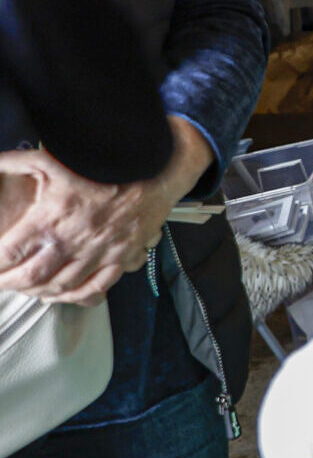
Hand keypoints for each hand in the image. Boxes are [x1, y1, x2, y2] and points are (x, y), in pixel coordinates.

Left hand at [0, 118, 208, 306]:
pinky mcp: (119, 258)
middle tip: (1, 281)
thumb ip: (15, 162)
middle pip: (31, 277)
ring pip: (60, 287)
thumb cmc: (103, 166)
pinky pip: (95, 288)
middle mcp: (73, 241)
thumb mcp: (51, 160)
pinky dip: (73, 297)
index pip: (9, 254)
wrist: (152, 172)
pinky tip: (58, 296)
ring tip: (25, 288)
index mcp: (51, 219)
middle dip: (9, 283)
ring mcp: (98, 253)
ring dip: (37, 292)